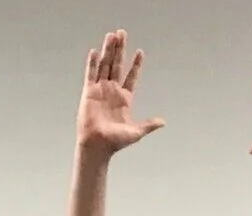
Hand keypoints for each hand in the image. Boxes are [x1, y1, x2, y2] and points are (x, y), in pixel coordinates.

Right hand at [78, 30, 164, 155]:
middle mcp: (112, 91)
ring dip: (108, 50)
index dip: (135, 65)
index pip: (131, 77)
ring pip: (105, 65)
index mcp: (124, 98)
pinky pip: (90, 74)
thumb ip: (148, 124)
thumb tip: (163, 122)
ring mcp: (100, 90)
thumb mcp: (136, 132)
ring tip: (111, 35)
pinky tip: (94, 51)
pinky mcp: (88, 92)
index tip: (140, 51)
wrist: (98, 146)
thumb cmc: (115, 142)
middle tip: (122, 33)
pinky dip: (92, 63)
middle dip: (120, 49)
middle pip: (117, 65)